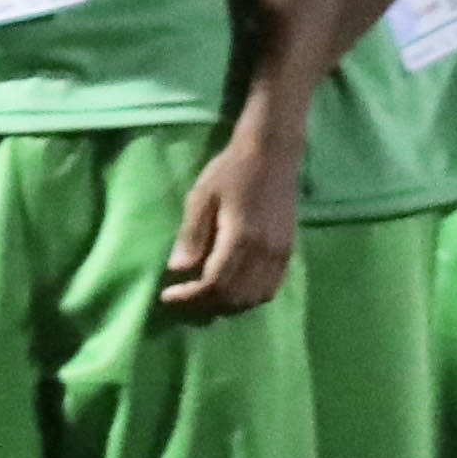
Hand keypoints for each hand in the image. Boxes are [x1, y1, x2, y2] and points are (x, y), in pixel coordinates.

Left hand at [160, 122, 299, 319]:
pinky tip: (232, 287)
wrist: (272, 155)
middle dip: (206, 302)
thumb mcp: (201, 196)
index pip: (215, 282)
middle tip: (184, 294)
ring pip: (256, 296)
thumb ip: (191, 234)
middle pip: (236, 295)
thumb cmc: (231, 171)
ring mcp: (280, 253)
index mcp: (241, 238)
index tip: (167, 295)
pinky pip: (271, 287)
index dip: (190, 296)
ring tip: (205, 294)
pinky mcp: (289, 251)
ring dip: (229, 303)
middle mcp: (265, 252)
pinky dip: (250, 296)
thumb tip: (177, 269)